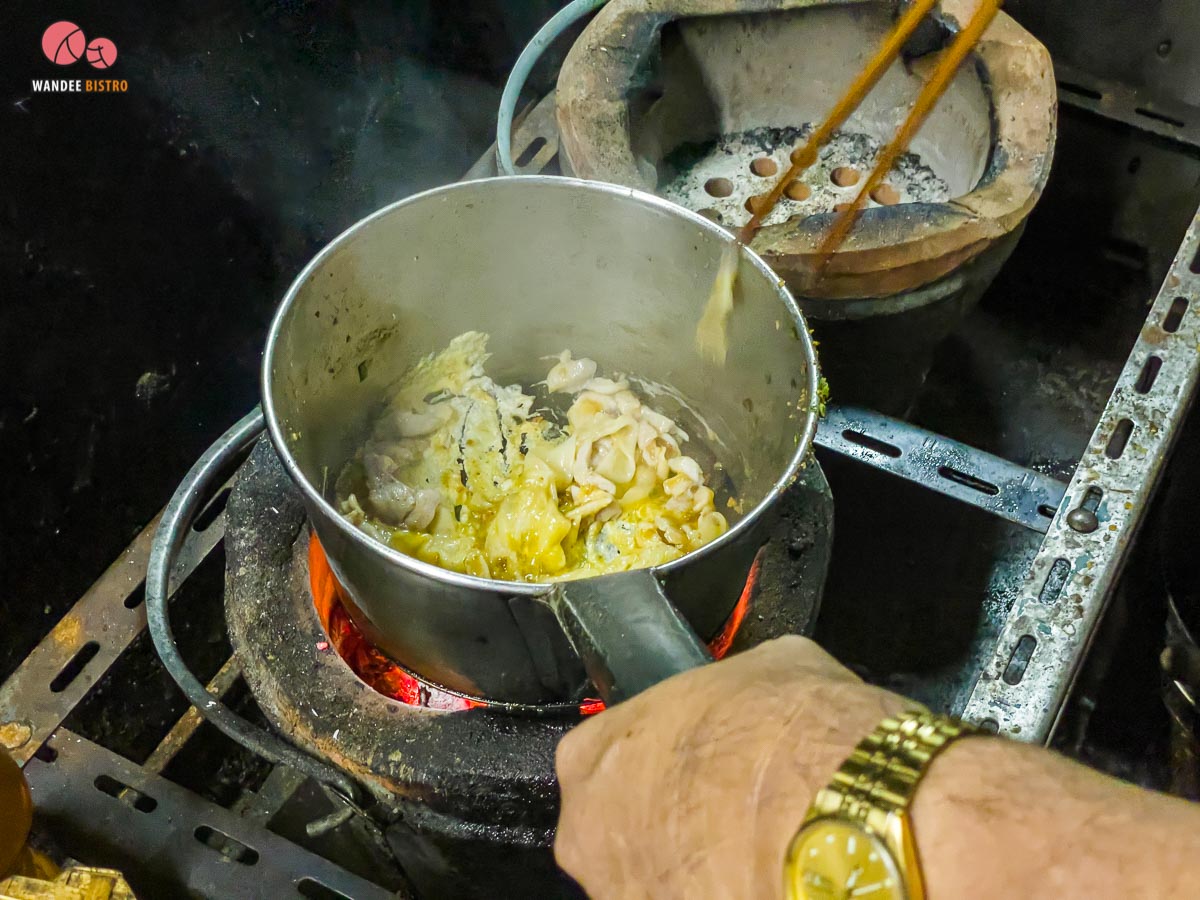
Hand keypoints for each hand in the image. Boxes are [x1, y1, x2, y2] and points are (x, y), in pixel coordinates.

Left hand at [555, 636, 912, 898]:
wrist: (842, 818)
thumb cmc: (789, 736)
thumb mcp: (766, 666)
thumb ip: (729, 688)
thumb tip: (754, 690)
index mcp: (592, 755)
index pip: (605, 754)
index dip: (657, 757)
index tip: (696, 758)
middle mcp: (587, 834)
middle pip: (616, 828)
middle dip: (664, 821)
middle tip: (725, 809)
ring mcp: (624, 895)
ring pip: (649, 879)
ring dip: (688, 868)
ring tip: (750, 852)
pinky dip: (716, 892)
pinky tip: (757, 878)